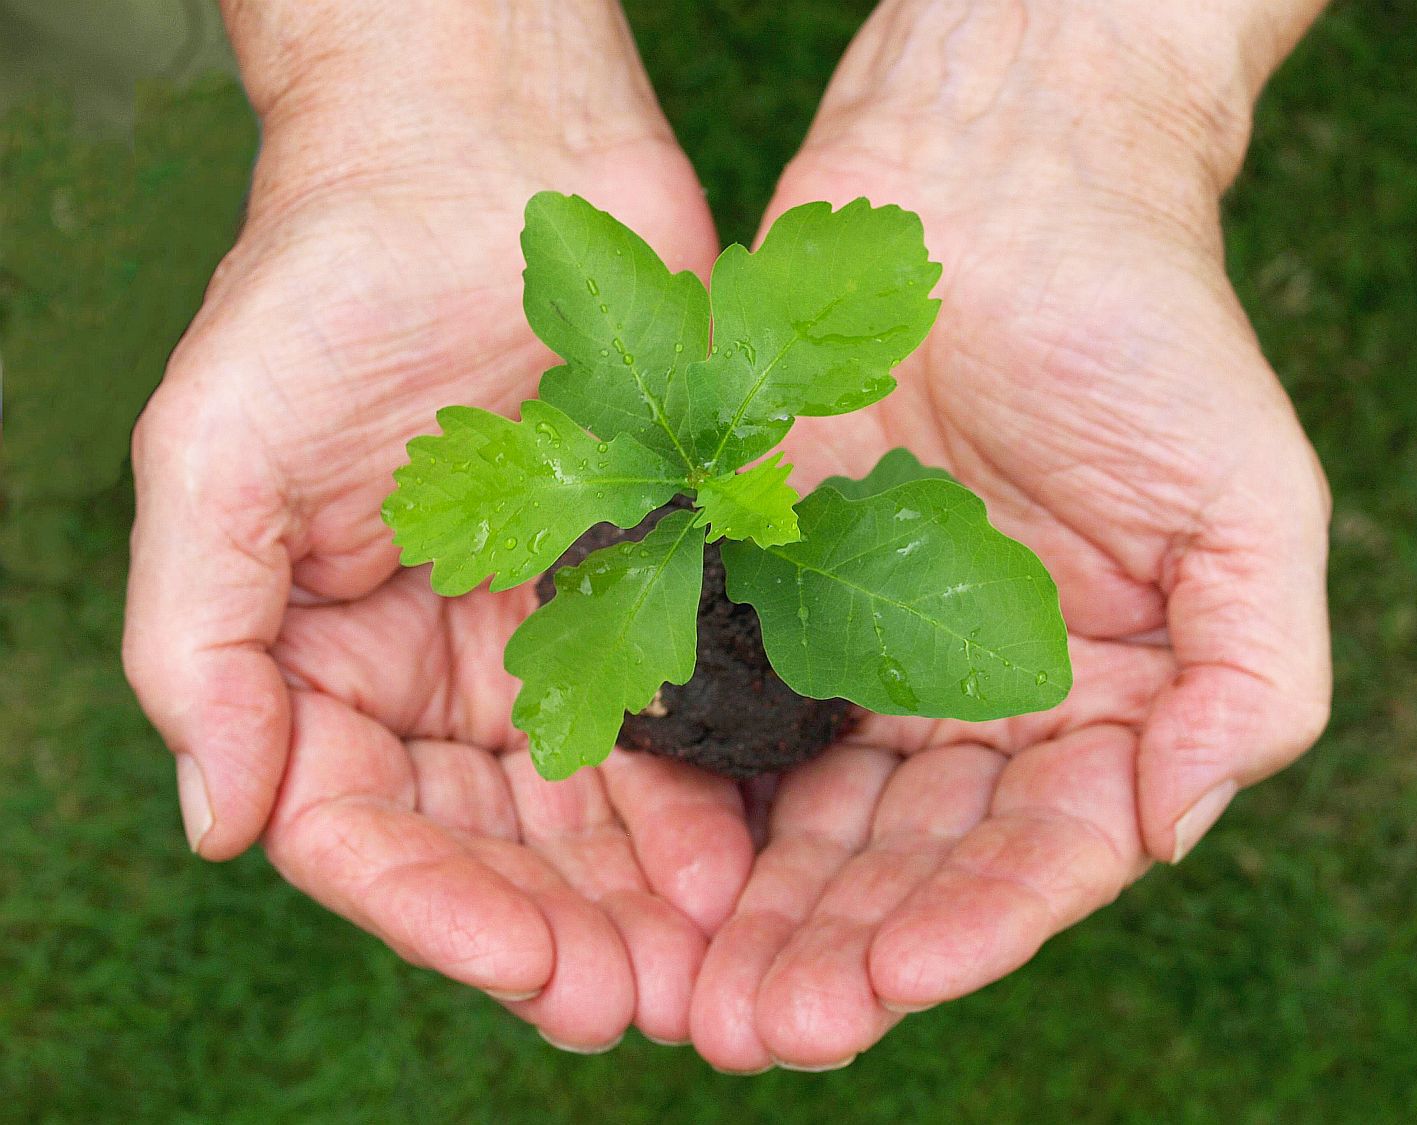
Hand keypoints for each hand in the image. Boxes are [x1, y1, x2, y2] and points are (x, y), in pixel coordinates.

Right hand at [124, 9, 750, 1048]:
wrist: (488, 161)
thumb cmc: (331, 287)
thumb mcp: (215, 456)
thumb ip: (202, 641)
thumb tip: (220, 821)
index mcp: (321, 656)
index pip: (359, 827)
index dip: (433, 911)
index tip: (522, 965)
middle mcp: (434, 666)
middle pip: (485, 845)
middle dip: (552, 934)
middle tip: (627, 1009)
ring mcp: (543, 633)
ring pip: (584, 810)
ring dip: (633, 901)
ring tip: (698, 974)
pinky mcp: (642, 586)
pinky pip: (668, 718)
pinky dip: (696, 800)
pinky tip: (735, 861)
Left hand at [690, 0, 1330, 1070]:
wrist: (997, 185)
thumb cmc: (1140, 331)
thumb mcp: (1247, 507)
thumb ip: (1248, 681)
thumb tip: (1175, 825)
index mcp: (1089, 704)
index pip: (1034, 856)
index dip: (971, 929)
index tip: (895, 984)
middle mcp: (969, 700)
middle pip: (906, 861)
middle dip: (844, 953)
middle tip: (770, 1030)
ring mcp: (858, 650)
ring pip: (807, 815)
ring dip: (759, 911)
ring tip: (705, 999)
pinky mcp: (762, 590)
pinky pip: (724, 707)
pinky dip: (694, 794)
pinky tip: (657, 865)